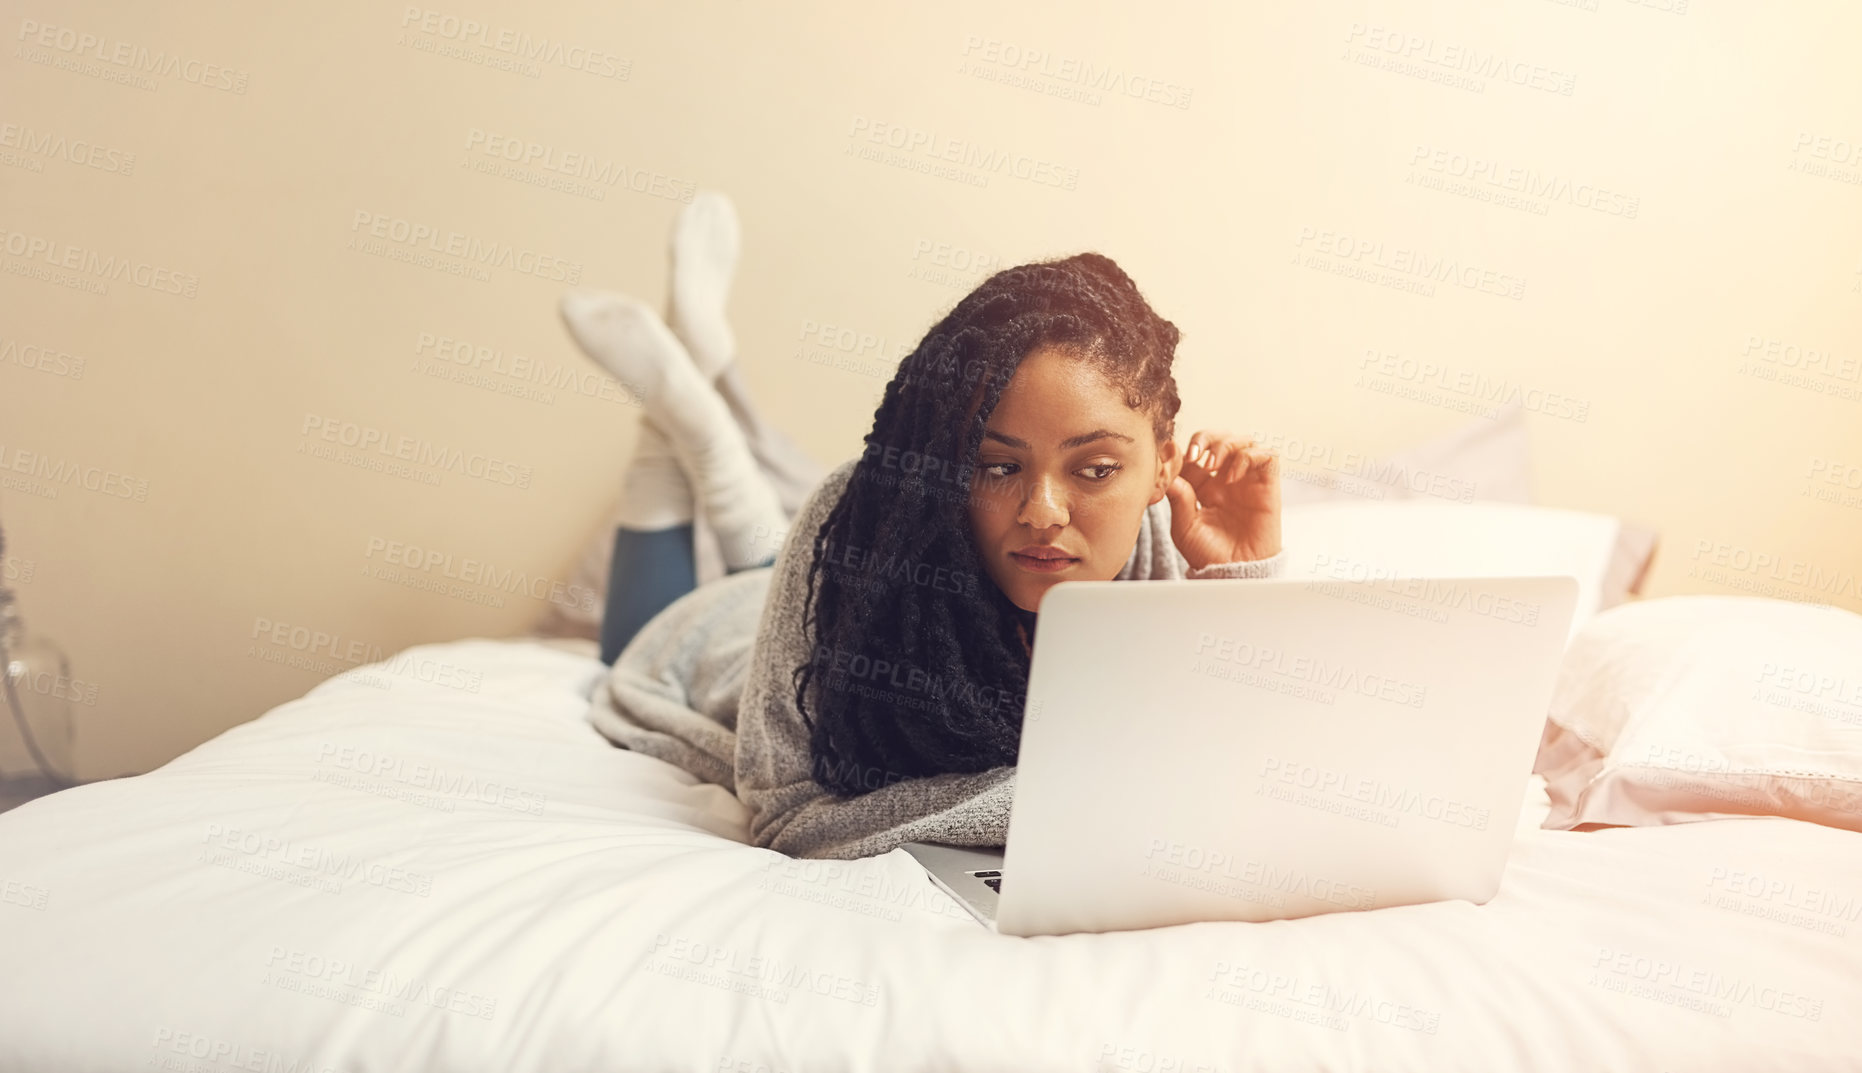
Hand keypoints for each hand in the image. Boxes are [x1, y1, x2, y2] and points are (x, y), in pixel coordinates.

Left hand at [1163, 430, 1282, 570]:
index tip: (1173, 460)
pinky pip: (1267, 455)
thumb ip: (1178, 499)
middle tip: (1194, 455)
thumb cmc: (1208, 553)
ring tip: (1212, 466)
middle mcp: (1225, 478)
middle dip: (1205, 437)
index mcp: (1202, 485)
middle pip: (1219, 438)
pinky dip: (1249, 456)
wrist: (1234, 572)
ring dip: (1225, 445)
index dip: (1183, 449)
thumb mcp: (1184, 527)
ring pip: (1243, 440)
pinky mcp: (1267, 485)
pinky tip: (1233, 476)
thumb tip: (1168, 472)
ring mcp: (1247, 480)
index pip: (1194, 453)